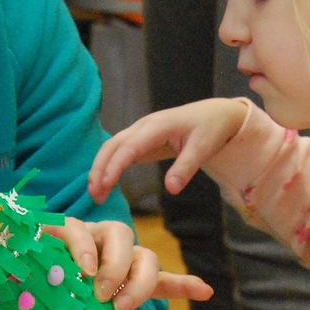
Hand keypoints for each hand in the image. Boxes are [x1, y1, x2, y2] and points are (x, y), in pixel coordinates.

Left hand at [0, 217, 210, 309]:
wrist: (31, 308)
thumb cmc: (14, 297)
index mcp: (62, 237)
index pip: (77, 227)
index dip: (81, 245)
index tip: (80, 273)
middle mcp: (95, 242)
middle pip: (120, 234)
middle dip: (114, 263)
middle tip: (100, 294)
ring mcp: (119, 262)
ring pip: (144, 255)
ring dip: (141, 279)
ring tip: (123, 308)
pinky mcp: (136, 284)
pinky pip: (165, 281)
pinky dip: (184, 285)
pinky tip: (204, 292)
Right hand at [88, 99, 250, 203]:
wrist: (215, 114)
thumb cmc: (210, 128)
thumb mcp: (203, 148)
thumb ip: (185, 168)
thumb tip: (171, 190)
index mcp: (157, 126)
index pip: (129, 147)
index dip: (115, 166)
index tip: (105, 185)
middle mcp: (144, 126)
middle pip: (112, 146)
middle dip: (99, 169)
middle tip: (93, 194)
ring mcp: (141, 132)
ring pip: (112, 148)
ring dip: (100, 169)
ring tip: (95, 194)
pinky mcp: (142, 140)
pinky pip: (120, 152)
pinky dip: (109, 167)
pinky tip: (105, 184)